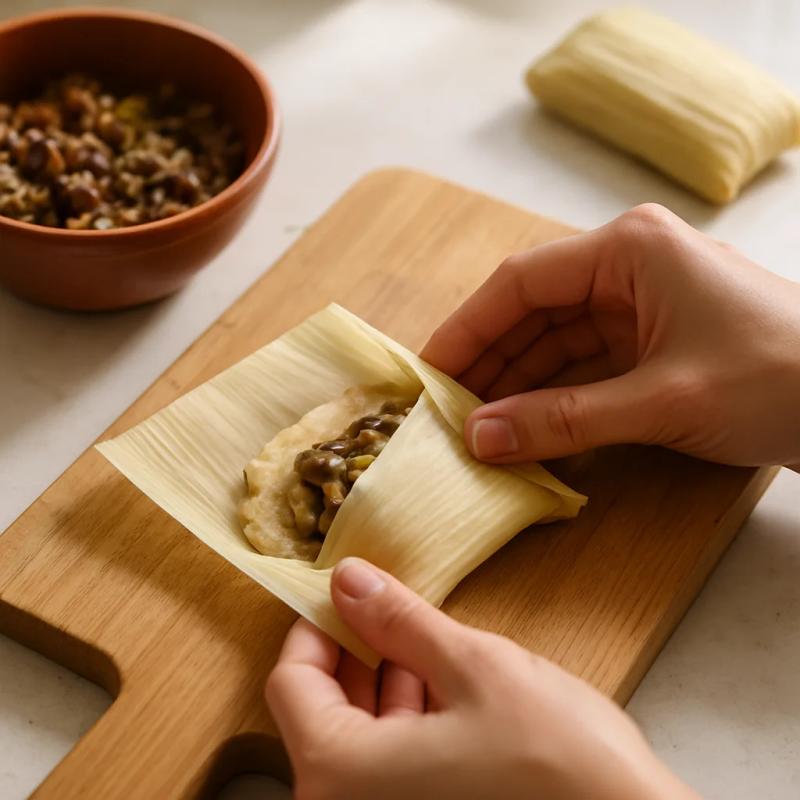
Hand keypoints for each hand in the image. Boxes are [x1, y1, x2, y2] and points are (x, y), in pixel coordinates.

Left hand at [266, 557, 697, 799]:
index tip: (345, 591)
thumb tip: (347, 580)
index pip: (292, 682)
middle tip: (391, 606)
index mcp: (341, 775)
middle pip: (322, 711)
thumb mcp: (474, 668)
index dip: (316, 627)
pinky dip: (408, 720)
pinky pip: (389, 766)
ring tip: (426, 641)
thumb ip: (400, 621)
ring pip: (359, 737)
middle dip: (357, 652)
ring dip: (386, 682)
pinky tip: (446, 688)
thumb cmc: (558, 762)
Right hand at [421, 204, 799, 467]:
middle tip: (444, 414)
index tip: (426, 375)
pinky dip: (556, 401)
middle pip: (533, 315)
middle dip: (490, 366)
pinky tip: (525, 432)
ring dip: (519, 388)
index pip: (520, 284)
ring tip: (476, 432)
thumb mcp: (660, 402)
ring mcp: (641, 307)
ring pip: (556, 345)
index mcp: (627, 250)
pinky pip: (586, 369)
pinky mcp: (655, 345)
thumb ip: (563, 420)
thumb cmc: (778, 379)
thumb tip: (478, 439)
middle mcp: (627, 267)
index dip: (466, 330)